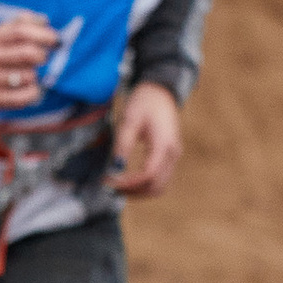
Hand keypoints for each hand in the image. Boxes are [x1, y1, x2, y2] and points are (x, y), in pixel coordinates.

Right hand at [0, 13, 57, 113]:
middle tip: (42, 58)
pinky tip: (28, 90)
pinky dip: (33, 93)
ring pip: (29, 76)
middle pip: (27, 53)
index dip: (44, 35)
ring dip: (35, 76)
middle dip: (42, 55)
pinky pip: (25, 97)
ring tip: (26, 76)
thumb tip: (44, 21)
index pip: (21, 31)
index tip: (55, 40)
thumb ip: (18, 24)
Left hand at [112, 80, 182, 197]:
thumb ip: (123, 145)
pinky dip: (144, 185)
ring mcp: (173, 157)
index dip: (128, 183)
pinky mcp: (169, 157)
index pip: (148, 175)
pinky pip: (160, 180)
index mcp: (164, 144)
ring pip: (159, 187)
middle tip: (110, 187)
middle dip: (132, 191)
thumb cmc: (145, 102)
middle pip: (156, 186)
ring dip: (139, 192)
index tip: (109, 182)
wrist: (160, 91)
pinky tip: (128, 181)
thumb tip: (114, 169)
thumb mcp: (129, 120)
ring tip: (118, 187)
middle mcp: (173, 154)